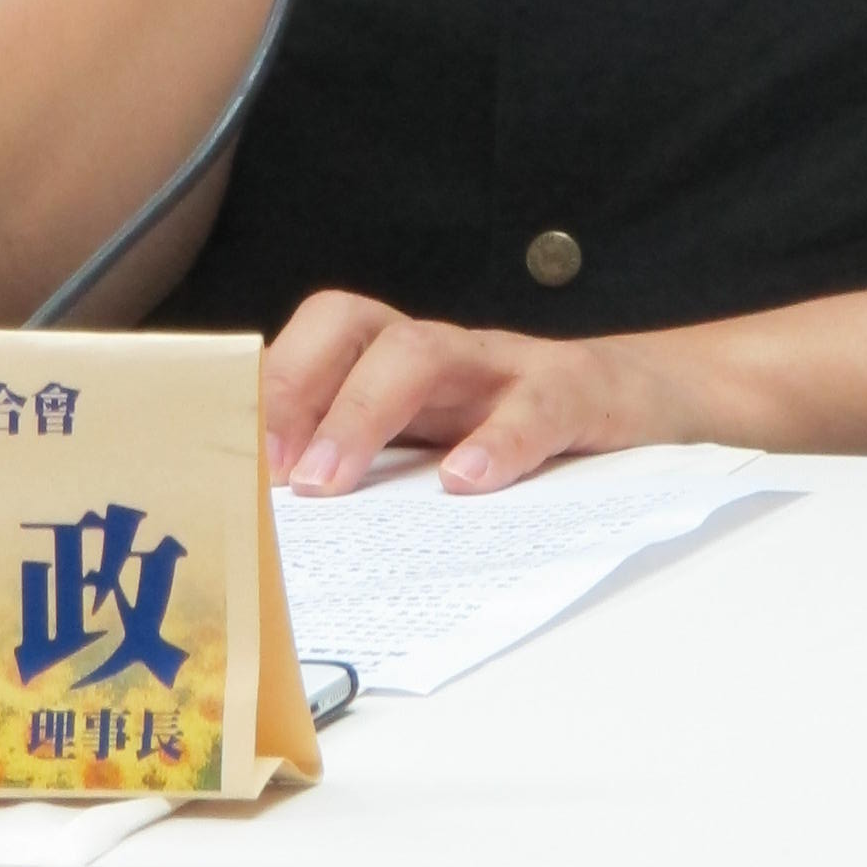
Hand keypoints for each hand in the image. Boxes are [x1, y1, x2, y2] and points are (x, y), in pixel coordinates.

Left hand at [266, 290, 681, 495]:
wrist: (639, 403)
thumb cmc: (512, 431)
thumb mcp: (437, 444)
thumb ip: (374, 473)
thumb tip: (280, 541)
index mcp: (397, 363)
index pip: (317, 339)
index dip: (270, 385)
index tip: (227, 457)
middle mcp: (440, 351)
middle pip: (353, 325)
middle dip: (298, 387)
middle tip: (269, 472)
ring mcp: (502, 365)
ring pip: (421, 350)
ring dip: (361, 413)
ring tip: (329, 484)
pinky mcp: (569, 393)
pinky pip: (529, 404)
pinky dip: (496, 440)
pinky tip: (467, 483)